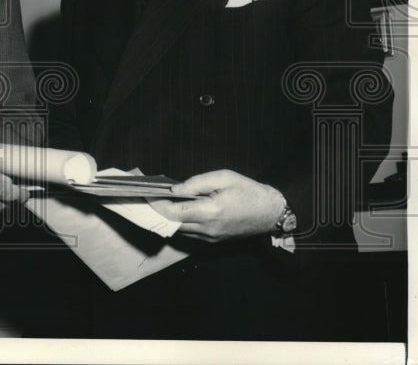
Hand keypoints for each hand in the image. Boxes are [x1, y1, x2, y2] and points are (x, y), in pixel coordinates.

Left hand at [148, 169, 285, 242]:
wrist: (271, 212)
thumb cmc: (248, 191)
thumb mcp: (223, 177)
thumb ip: (196, 183)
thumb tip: (174, 190)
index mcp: (210, 212)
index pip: (174, 213)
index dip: (157, 204)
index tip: (146, 194)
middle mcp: (208, 229)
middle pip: (173, 225)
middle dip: (158, 212)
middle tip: (148, 198)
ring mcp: (211, 238)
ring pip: (180, 231)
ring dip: (169, 218)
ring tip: (160, 202)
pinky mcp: (215, 240)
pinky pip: (191, 233)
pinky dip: (181, 223)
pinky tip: (178, 210)